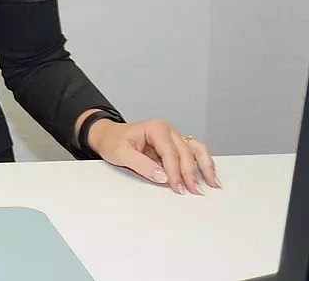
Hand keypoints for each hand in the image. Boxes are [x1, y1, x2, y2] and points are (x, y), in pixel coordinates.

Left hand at [88, 118, 219, 194]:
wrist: (108, 136)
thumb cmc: (113, 141)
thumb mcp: (121, 153)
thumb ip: (141, 165)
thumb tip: (162, 177)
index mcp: (156, 128)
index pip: (170, 152)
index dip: (175, 171)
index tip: (177, 187)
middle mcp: (168, 130)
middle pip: (186, 152)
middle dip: (190, 173)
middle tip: (194, 191)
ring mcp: (174, 137)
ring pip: (196, 150)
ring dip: (205, 167)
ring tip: (212, 184)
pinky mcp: (176, 146)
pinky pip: (194, 154)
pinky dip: (202, 164)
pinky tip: (209, 177)